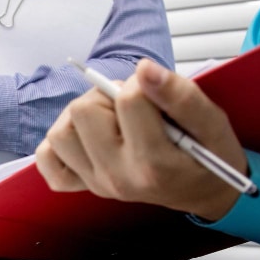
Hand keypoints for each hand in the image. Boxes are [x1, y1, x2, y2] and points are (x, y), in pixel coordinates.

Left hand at [35, 57, 245, 221]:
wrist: (204, 191)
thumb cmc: (209, 155)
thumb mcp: (212, 122)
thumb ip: (181, 95)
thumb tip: (144, 69)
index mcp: (152, 163)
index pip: (127, 99)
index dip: (143, 84)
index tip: (158, 95)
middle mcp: (118, 177)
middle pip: (84, 111)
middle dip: (107, 96)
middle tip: (134, 106)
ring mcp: (97, 183)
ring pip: (61, 132)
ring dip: (83, 115)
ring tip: (113, 119)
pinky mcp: (84, 185)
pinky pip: (47, 160)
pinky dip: (61, 143)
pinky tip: (87, 137)